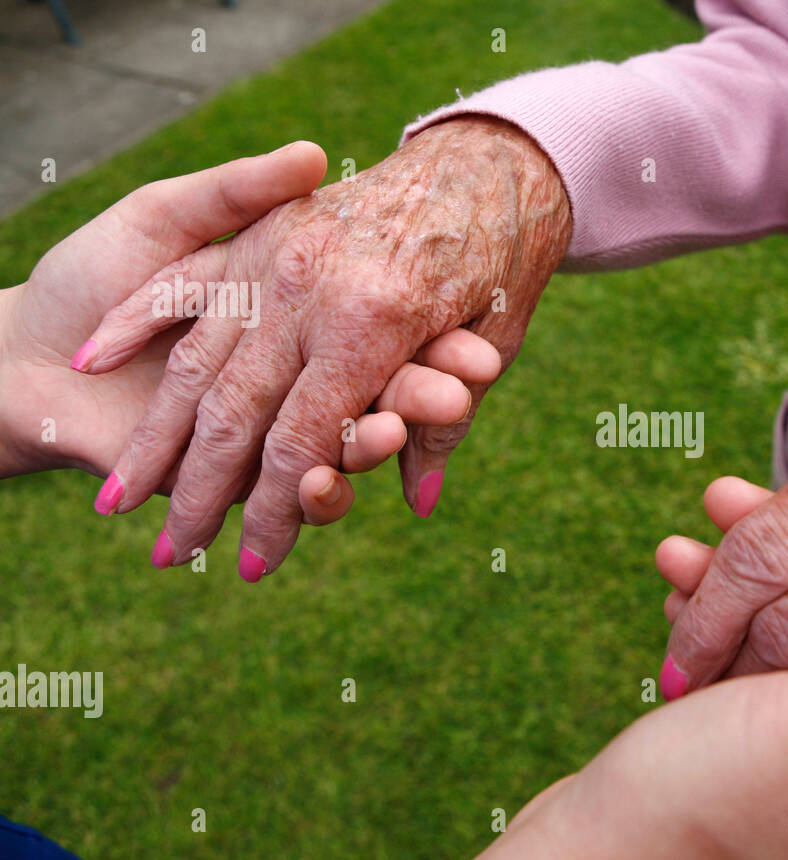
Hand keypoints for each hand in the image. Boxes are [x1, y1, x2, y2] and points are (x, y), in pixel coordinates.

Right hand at [73, 116, 570, 578]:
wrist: (485, 161)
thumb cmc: (502, 260)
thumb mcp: (495, 346)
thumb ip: (444, 428)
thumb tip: (416, 505)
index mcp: (374, 323)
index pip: (304, 445)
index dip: (276, 513)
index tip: (255, 565)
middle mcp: (309, 290)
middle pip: (235, 416)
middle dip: (199, 494)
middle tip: (174, 553)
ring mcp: (273, 256)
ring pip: (198, 361)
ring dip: (156, 436)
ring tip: (119, 498)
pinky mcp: (254, 230)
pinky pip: (183, 283)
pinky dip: (133, 323)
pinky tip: (81, 363)